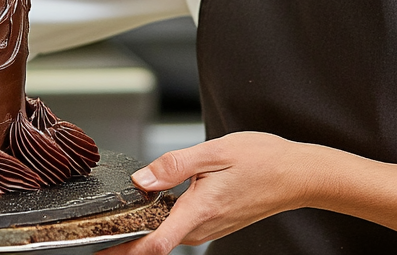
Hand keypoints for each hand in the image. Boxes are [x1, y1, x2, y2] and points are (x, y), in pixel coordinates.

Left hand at [99, 132, 326, 254]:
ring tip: (124, 215)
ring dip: (146, 229)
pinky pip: (182, 228)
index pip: (155, 243)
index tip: (99, 252)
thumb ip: (174, 165)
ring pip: (168, 234)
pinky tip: (158, 204)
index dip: (123, 252)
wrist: (297, 175)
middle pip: (155, 241)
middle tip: (99, 229)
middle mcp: (203, 227)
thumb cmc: (263, 160)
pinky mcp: (215, 226)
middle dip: (127, 239)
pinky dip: (165, 222)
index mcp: (200, 209)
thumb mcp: (215, 151)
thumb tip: (142, 179)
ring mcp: (210, 229)